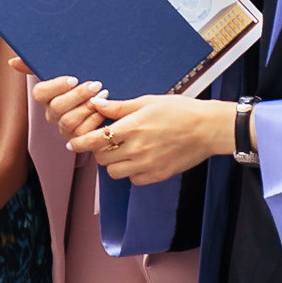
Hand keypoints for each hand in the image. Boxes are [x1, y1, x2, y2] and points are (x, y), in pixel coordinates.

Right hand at [29, 65, 109, 142]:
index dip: (56, 87)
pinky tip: (104, 109)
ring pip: (70, 121)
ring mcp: (64, 128)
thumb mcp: (63, 71)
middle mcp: (52, 114)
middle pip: (57, 108)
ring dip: (88, 107)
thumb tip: (12, 62)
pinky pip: (83, 132)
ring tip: (103, 94)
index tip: (73, 79)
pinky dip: (95, 120)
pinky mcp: (78, 139)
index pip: (40, 93)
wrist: (104, 101)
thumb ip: (37, 65)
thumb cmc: (82, 84)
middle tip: (95, 85)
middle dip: (78, 96)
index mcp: (46, 97)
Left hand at [67, 94, 233, 184]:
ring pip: (115, 173)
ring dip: (112, 163)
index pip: (95, 140)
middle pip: (101, 159)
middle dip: (98, 151)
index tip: (73, 143)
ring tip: (120, 151)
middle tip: (103, 143)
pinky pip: (133, 180)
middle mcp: (137, 149)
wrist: (208, 129)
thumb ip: (119, 107)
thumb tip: (95, 103)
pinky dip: (130, 172)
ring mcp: (148, 165)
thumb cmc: (179, 111)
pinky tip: (137, 160)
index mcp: (132, 128)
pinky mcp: (158, 175)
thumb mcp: (147, 102)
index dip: (80, 143)